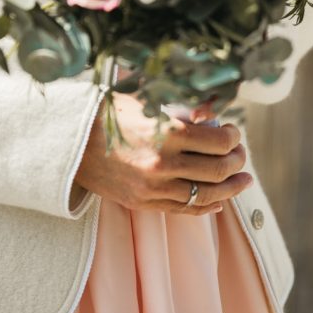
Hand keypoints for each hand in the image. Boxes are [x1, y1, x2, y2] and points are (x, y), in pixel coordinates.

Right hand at [72, 92, 252, 215]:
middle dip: (236, 161)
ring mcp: (153, 187)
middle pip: (218, 169)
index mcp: (166, 132)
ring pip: (207, 195)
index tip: (232, 132)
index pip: (218, 141)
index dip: (232, 137)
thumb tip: (214, 114)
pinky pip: (185, 210)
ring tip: (243, 181)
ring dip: (231, 189)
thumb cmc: (109, 114)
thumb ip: (182, 110)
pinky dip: (207, 207)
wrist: (70, 142)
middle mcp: (163, 162)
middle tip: (240, 154)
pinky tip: (219, 202)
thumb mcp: (146, 102)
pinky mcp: (144, 203)